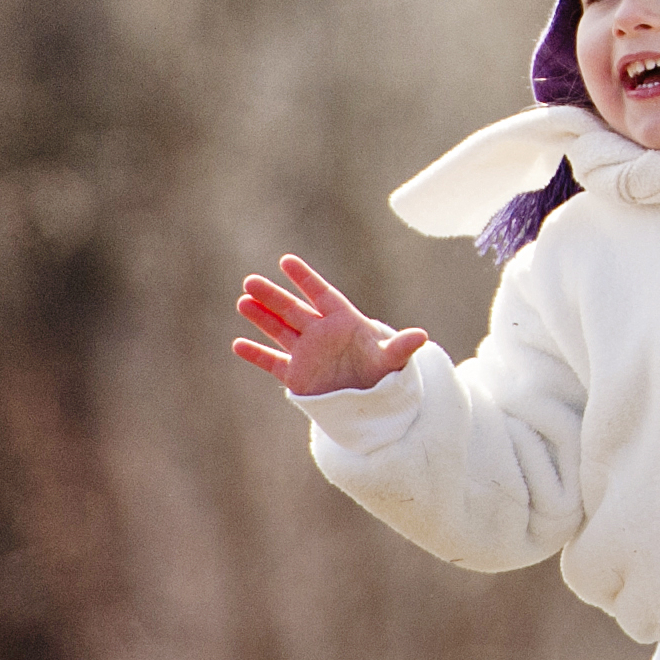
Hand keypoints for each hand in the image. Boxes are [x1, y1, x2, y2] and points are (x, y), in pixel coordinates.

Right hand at [231, 254, 430, 396]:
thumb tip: (421, 336)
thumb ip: (400, 347)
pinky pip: (273, 362)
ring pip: (279, 330)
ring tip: (242, 301)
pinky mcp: (297, 376)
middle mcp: (321, 332)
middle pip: (293, 310)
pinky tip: (238, 344)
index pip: (321, 294)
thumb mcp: (391, 359)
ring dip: (261, 318)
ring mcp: (307, 352)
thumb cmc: (383, 372)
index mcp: (343, 320)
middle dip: (273, 296)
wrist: (371, 398)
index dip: (305, 279)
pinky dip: (256, 355)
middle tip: (250, 281)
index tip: (286, 261)